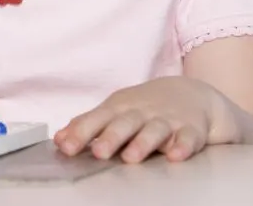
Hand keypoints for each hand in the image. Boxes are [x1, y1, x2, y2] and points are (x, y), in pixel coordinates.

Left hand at [54, 77, 235, 163]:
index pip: (97, 118)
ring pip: (155, 130)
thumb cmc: (145, 106)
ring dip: (143, 143)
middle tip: (98, 152)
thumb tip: (59, 140)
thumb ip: (88, 125)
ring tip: (131, 157)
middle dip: (111, 137)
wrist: (193, 93)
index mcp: (120, 108)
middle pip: (125, 123)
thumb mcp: (115, 110)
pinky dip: (183, 146)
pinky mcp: (191, 129)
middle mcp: (142, 112)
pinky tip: (176, 155)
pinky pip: (188, 138)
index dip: (81, 132)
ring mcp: (167, 120)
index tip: (66, 147)